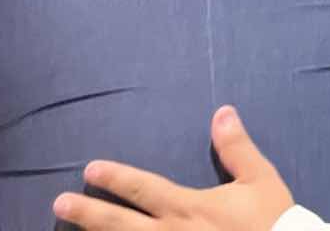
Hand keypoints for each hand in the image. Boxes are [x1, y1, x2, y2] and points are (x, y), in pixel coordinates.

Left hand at [51, 105, 293, 229]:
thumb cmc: (271, 221)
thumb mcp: (260, 180)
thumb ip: (236, 147)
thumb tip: (221, 111)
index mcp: (190, 208)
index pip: (144, 190)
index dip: (115, 179)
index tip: (90, 169)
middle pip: (121, 224)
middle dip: (88, 214)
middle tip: (58, 204)